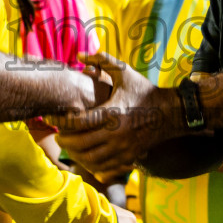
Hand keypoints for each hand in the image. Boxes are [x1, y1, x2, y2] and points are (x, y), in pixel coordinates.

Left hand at [56, 54, 176, 180]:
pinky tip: (85, 157)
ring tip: (69, 147)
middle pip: (80, 144)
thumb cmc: (144, 90)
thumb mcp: (125, 72)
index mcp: (112, 112)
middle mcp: (116, 133)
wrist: (171, 112)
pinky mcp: (129, 157)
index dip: (60, 121)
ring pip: (91, 159)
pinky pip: (105, 167)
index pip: (78, 122)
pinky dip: (91, 165)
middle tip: (57, 136)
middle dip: (65, 141)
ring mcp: (123, 148)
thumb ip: (102, 60)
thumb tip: (79, 54)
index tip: (52, 118)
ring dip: (76, 155)